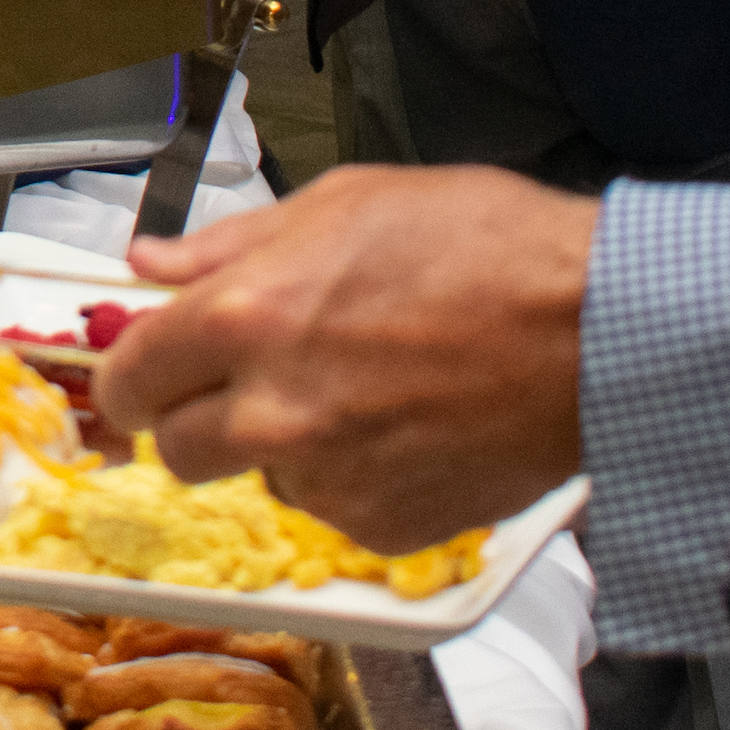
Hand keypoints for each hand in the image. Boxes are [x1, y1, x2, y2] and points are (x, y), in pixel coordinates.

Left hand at [95, 164, 596, 548]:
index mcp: (246, 318)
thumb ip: (232, 244)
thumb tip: (154, 265)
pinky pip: (333, 508)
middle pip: (176, 449)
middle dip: (198, 416)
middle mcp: (271, 411)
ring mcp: (326, 479)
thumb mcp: (347, 203)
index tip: (150, 369)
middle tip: (253, 380)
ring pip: (260, 475)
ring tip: (361, 387)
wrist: (598, 331)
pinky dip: (354, 476)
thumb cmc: (488, 248)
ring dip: (285, 443)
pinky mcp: (381, 526)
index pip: (130, 378)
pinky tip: (407, 424)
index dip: (136, 373)